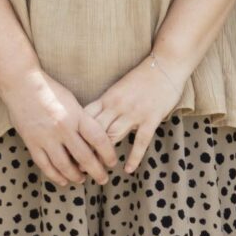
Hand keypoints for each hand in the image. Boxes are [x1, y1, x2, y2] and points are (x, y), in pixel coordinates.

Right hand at [8, 70, 119, 187]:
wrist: (21, 83)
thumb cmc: (49, 90)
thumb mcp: (72, 101)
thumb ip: (82, 120)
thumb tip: (94, 140)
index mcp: (76, 115)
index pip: (99, 139)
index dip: (108, 154)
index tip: (112, 163)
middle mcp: (63, 128)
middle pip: (84, 157)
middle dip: (96, 171)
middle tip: (103, 179)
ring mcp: (46, 137)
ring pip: (64, 165)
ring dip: (75, 176)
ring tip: (82, 180)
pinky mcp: (32, 142)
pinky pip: (45, 165)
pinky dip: (55, 175)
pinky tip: (62, 180)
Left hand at [85, 54, 189, 174]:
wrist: (166, 64)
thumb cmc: (142, 77)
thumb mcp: (119, 89)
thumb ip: (108, 105)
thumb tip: (95, 122)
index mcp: (107, 98)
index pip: (85, 119)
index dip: (76, 135)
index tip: (70, 150)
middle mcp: (117, 106)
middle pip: (95, 131)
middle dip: (86, 149)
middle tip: (79, 167)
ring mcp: (134, 113)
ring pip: (113, 136)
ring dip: (105, 155)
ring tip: (99, 171)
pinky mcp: (151, 118)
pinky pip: (141, 142)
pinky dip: (134, 157)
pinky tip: (129, 169)